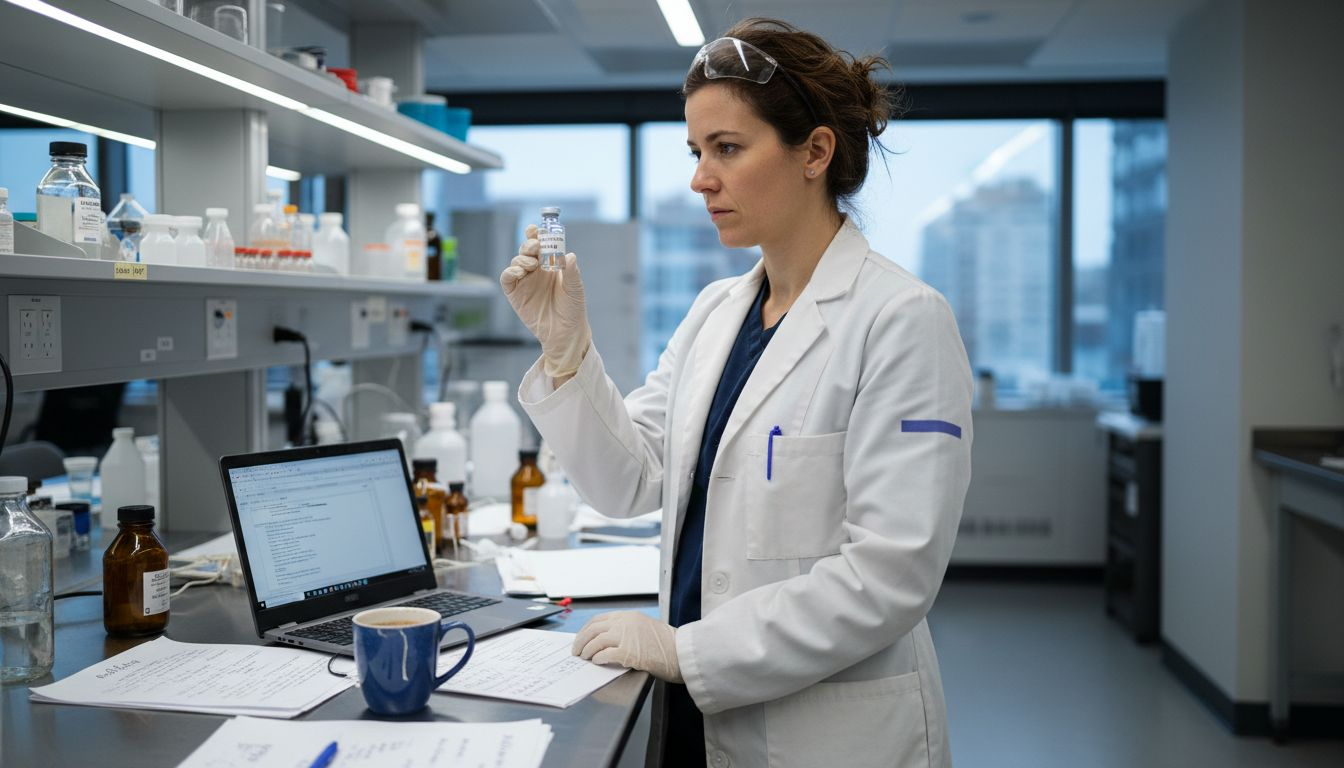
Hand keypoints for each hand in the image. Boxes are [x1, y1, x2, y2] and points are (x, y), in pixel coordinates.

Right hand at [500, 224, 592, 378]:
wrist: (565, 333)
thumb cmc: (572, 309)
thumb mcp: (574, 289)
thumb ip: (571, 271)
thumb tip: (570, 255)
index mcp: (551, 265)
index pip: (542, 244)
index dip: (538, 235)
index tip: (538, 230)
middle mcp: (536, 270)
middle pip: (527, 249)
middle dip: (529, 244)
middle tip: (536, 246)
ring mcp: (525, 281)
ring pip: (517, 260)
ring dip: (522, 257)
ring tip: (531, 264)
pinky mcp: (515, 294)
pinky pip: (507, 278)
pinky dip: (510, 271)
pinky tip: (520, 271)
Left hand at [572, 611, 682, 682]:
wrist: (681, 652)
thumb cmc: (666, 644)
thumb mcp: (644, 627)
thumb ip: (626, 630)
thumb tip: (604, 640)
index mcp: (628, 616)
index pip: (598, 620)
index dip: (586, 630)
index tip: (580, 638)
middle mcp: (625, 623)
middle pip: (593, 630)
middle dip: (581, 641)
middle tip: (576, 651)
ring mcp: (626, 636)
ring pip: (596, 641)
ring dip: (587, 651)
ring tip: (585, 658)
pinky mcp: (629, 652)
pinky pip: (605, 655)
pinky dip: (598, 658)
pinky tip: (597, 662)